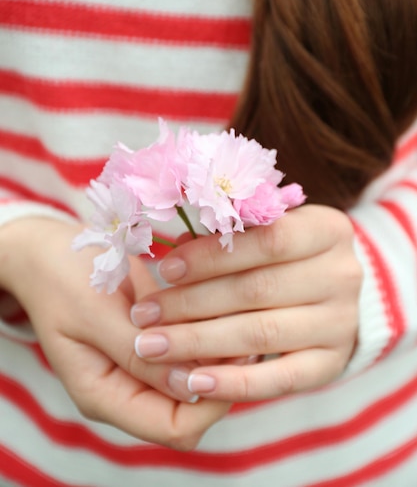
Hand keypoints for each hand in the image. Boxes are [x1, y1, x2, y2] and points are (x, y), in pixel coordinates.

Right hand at [0, 218, 229, 448]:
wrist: (48, 252)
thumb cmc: (63, 278)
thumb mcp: (94, 314)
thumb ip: (136, 355)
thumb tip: (191, 387)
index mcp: (104, 396)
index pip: (175, 428)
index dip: (211, 399)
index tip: (233, 350)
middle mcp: (128, 390)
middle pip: (194, 406)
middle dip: (223, 370)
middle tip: (243, 323)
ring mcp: (142, 366)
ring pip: (199, 373)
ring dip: (221, 343)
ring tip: (237, 303)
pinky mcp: (154, 341)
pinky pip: (191, 344)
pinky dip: (209, 323)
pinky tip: (219, 292)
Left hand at [130, 205, 362, 401]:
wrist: (332, 291)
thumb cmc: (285, 253)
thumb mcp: (267, 229)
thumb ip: (228, 233)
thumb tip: (167, 248)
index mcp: (327, 229)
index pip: (268, 239)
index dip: (212, 255)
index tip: (164, 269)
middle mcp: (342, 275)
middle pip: (258, 289)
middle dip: (192, 302)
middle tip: (144, 315)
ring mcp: (341, 323)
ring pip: (262, 334)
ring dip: (199, 342)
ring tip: (152, 346)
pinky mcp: (332, 364)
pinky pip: (280, 379)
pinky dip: (234, 383)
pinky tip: (193, 384)